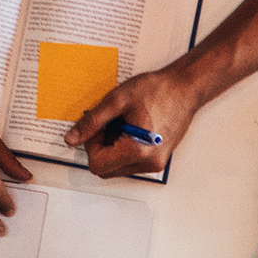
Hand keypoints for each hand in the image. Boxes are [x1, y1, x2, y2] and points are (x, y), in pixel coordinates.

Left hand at [62, 67, 207, 177]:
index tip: (98, 126)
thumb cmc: (157, 91)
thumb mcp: (116, 101)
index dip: (91, 145)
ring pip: (117, 167)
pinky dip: (124, 149)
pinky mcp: (158, 160)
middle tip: (109, 125)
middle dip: (100, 149)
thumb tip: (72, 139)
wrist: (185, 88)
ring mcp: (155, 164)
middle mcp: (148, 163)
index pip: (97, 164)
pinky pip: (131, 163)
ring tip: (123, 124)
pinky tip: (131, 129)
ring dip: (112, 149)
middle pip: (106, 170)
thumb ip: (91, 122)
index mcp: (137, 152)